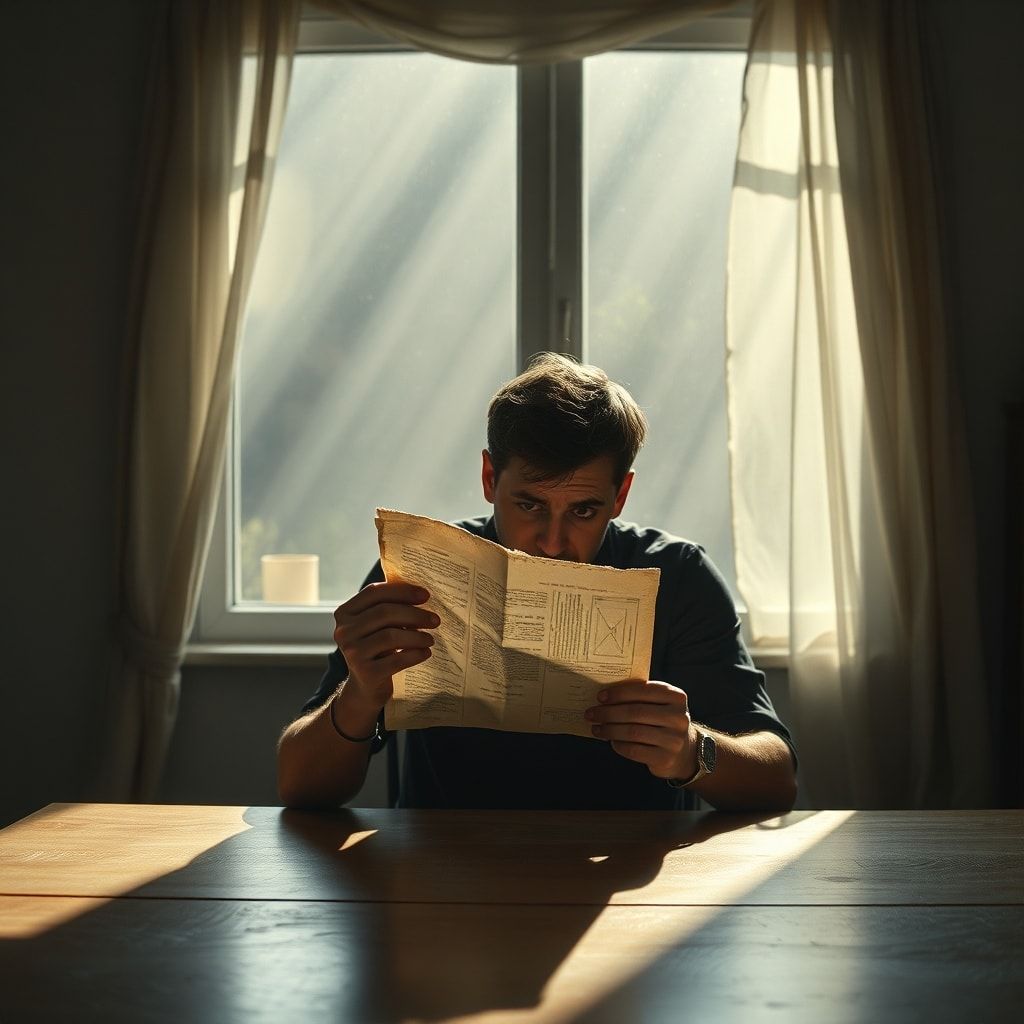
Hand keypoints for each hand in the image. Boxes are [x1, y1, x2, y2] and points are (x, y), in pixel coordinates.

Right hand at [332, 581, 437, 711]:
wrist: (366, 687)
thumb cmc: (377, 649)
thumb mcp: (376, 626)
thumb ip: (389, 607)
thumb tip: (421, 593)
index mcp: (345, 613)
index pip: (374, 592)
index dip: (401, 591)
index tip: (426, 595)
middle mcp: (343, 631)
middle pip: (384, 613)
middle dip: (414, 614)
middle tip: (435, 620)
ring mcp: (352, 653)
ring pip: (391, 636)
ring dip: (417, 636)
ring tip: (430, 639)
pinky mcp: (366, 673)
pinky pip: (397, 659)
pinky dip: (415, 654)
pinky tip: (426, 653)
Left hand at [585, 680, 697, 780]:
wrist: (684, 752)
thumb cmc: (663, 722)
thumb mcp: (660, 705)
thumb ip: (640, 697)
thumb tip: (605, 697)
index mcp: (676, 697)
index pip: (644, 690)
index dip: (619, 693)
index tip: (600, 697)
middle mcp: (678, 717)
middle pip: (635, 712)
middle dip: (608, 713)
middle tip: (591, 714)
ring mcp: (673, 739)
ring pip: (632, 732)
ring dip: (610, 730)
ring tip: (596, 729)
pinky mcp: (665, 758)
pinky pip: (634, 750)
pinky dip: (618, 745)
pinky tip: (611, 741)